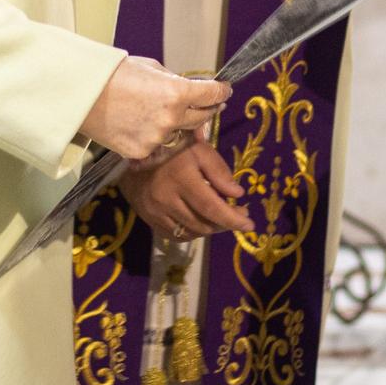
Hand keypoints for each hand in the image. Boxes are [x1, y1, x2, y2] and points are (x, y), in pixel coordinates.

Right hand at [78, 56, 230, 160]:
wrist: (82, 95)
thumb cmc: (113, 75)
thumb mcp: (151, 68)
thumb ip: (174, 81)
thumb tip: (189, 88)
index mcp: (177, 91)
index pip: (212, 94)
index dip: (221, 91)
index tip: (224, 91)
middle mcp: (172, 117)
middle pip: (202, 117)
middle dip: (207, 109)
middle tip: (208, 104)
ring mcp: (157, 138)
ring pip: (178, 133)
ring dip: (177, 125)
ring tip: (161, 114)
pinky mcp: (141, 152)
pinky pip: (157, 146)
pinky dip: (154, 138)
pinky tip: (141, 126)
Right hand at [119, 140, 255, 238]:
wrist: (135, 154)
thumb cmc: (174, 149)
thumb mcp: (200, 151)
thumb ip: (219, 172)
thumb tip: (237, 195)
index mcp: (181, 179)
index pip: (210, 207)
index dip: (232, 220)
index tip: (250, 225)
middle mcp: (166, 199)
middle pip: (202, 224)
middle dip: (225, 224)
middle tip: (239, 215)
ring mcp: (155, 211)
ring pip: (190, 232)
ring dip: (210, 229)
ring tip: (221, 217)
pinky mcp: (148, 219)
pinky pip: (175, 235)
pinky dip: (192, 232)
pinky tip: (201, 221)